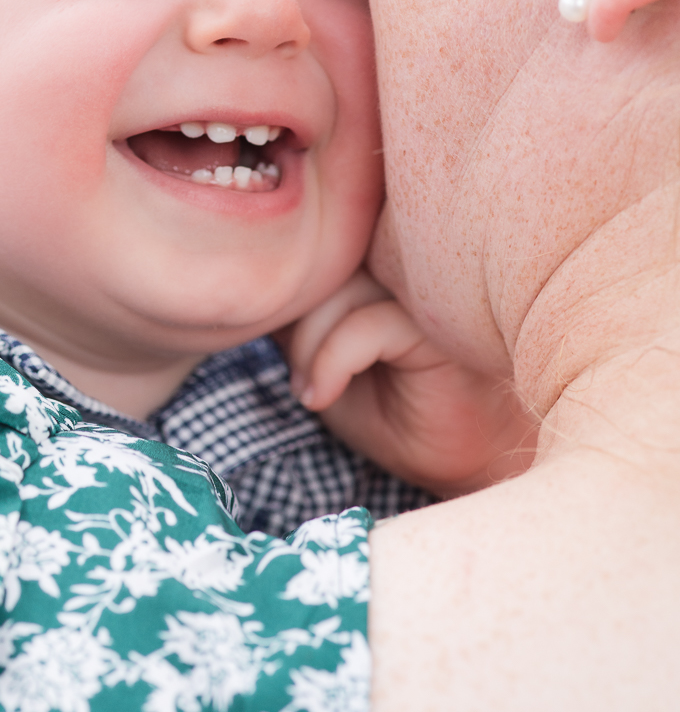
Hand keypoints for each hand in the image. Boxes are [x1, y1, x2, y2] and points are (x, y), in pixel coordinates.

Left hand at [283, 272, 536, 497]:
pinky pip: (365, 326)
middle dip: (293, 323)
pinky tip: (322, 397)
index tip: (282, 355)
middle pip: (325, 262)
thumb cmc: (394, 412)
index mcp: (382, 267)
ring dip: (307, 347)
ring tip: (311, 390)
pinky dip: (329, 363)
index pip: (318, 249)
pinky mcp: (441, 327)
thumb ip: (297, 317)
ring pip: (341, 290)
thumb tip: (252, 289)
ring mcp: (428, 292)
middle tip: (294, 378)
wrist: (458, 462)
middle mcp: (407, 268)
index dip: (287, 299)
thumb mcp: (323, 360)